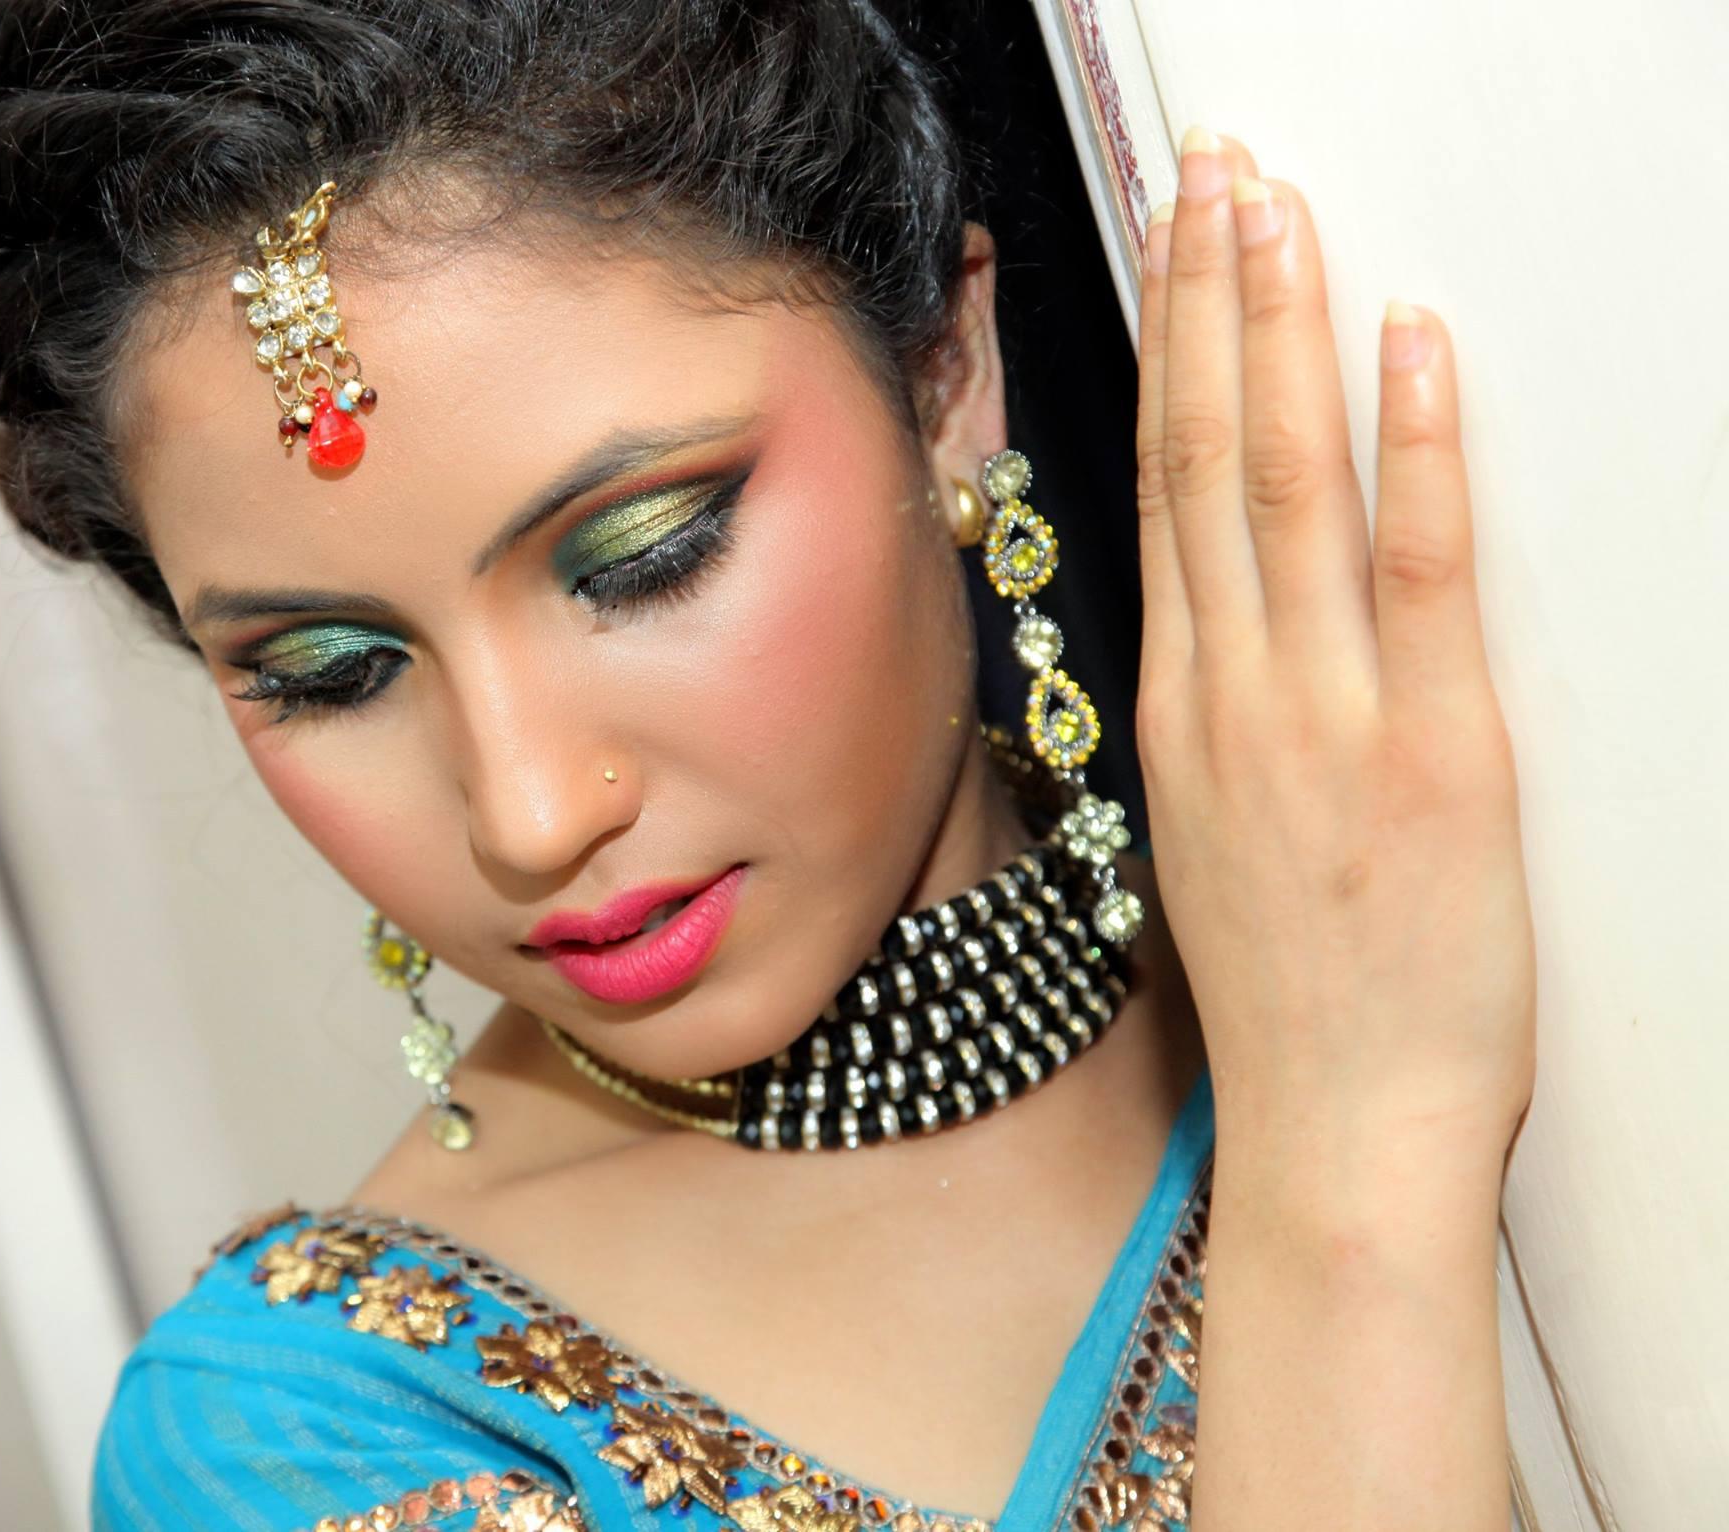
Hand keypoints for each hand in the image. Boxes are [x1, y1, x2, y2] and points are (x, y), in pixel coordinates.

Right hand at [1131, 128, 1533, 1165]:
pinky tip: (1406, 350)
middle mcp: (1232, 692)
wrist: (1338, 1139)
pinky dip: (1412, 453)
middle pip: (1203, 456)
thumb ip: (1221, 716)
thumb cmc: (1292, 1005)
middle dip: (1209, 298)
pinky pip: (1413, 575)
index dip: (1171, 353)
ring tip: (1273, 210)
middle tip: (1213, 175)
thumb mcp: (1216, 840)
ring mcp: (1322, 716)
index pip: (1163, 489)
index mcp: (1184, 709)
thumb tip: (1230, 625)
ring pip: (1279, 487)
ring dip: (1276, 335)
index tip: (1176, 251)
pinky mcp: (1432, 752)